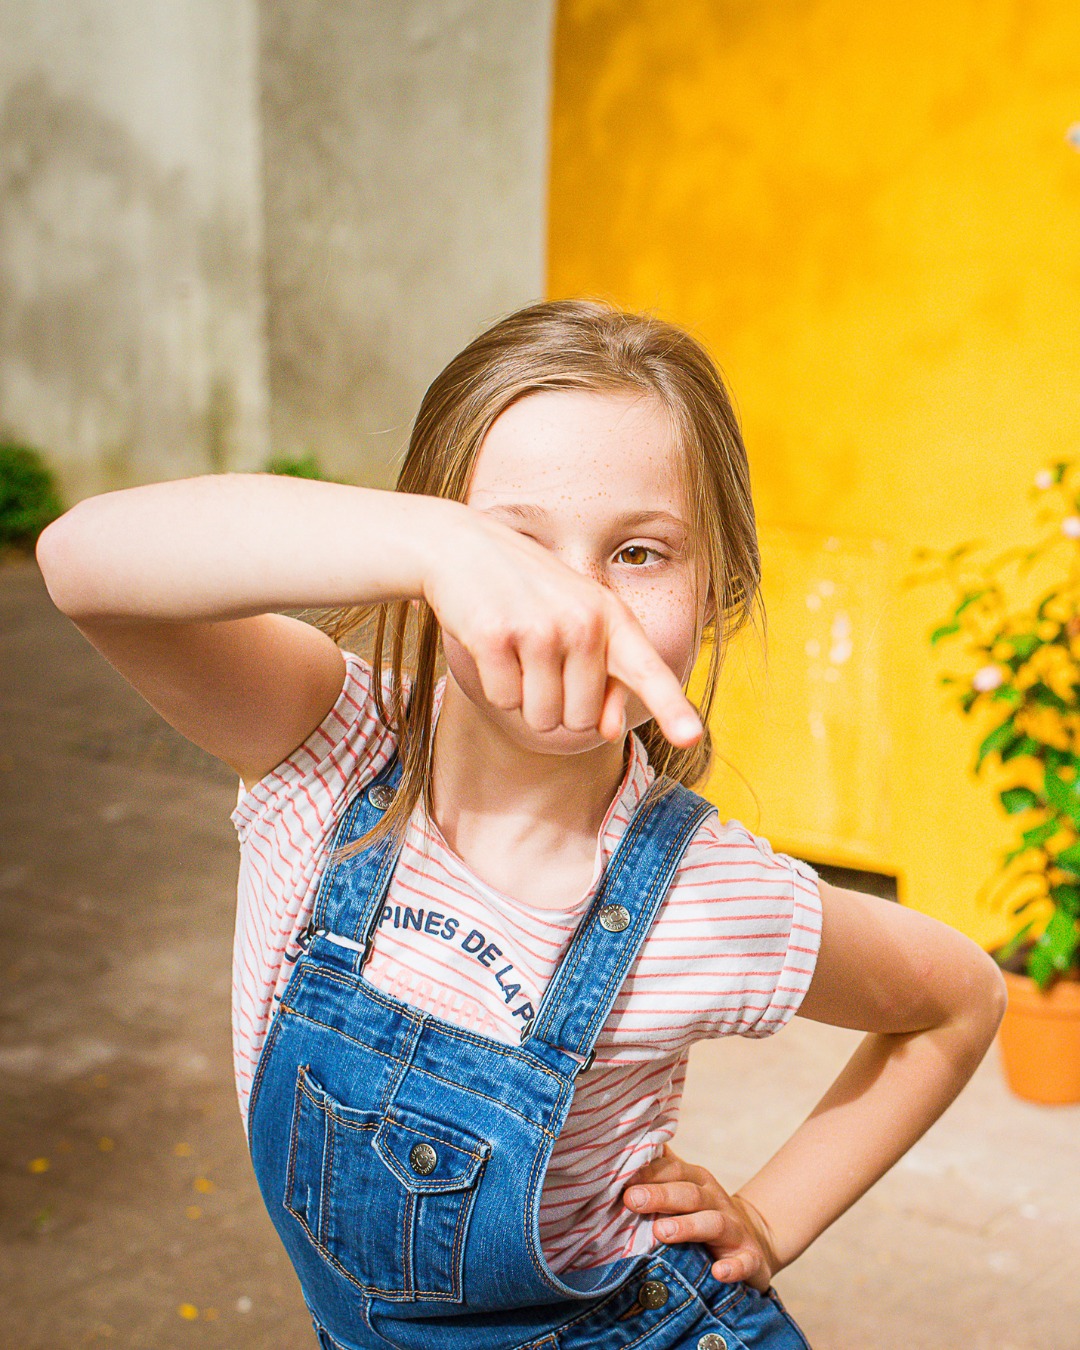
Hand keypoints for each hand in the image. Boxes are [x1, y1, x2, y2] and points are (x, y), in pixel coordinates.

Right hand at [424, 510, 702, 746]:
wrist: (461, 546)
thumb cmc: (529, 594)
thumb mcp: (577, 625)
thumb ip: (605, 678)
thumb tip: (610, 730)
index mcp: (612, 617)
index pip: (647, 671)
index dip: (672, 707)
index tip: (691, 738)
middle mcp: (582, 623)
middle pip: (581, 721)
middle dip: (557, 704)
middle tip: (538, 656)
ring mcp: (538, 629)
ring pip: (541, 718)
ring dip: (524, 698)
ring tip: (515, 647)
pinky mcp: (494, 637)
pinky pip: (503, 700)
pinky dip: (494, 685)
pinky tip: (490, 644)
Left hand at [622, 1145, 778, 1293]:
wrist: (753, 1239)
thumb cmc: (703, 1211)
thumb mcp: (684, 1187)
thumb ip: (658, 1169)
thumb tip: (624, 1146)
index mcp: (696, 1181)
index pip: (673, 1170)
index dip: (647, 1173)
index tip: (620, 1180)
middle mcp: (715, 1200)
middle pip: (689, 1194)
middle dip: (660, 1195)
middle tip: (632, 1200)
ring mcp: (734, 1229)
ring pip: (713, 1223)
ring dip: (688, 1226)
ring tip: (661, 1232)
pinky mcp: (749, 1257)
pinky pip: (744, 1262)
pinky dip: (733, 1267)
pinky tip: (719, 1272)